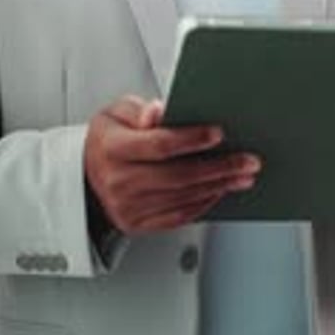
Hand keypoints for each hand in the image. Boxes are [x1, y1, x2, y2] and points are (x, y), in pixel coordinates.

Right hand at [84, 95, 261, 233]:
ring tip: (242, 175)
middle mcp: (118, 181)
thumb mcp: (117, 112)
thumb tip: (159, 112)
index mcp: (111, 148)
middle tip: (247, 160)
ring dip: (219, 186)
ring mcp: (127, 207)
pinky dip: (204, 203)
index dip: (191, 139)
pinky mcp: (137, 224)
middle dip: (218, 167)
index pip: (158, 145)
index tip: (219, 133)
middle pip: (178, 175)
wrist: (87, 174)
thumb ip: (141, 110)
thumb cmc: (109, 139)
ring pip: (182, 198)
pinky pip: (178, 217)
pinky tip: (220, 190)